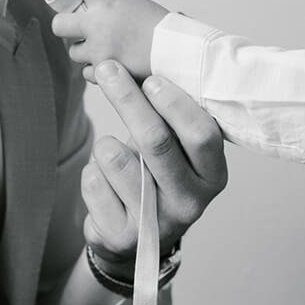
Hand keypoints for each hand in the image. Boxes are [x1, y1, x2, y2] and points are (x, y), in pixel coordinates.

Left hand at [46, 0, 167, 83]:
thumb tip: (90, 16)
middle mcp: (98, 25)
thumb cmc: (159, 28)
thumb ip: (108, 9)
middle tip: (78, 30)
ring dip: (87, 51)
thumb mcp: (132, 7)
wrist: (176, 52)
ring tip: (109, 49)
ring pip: (75, 52)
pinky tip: (115, 64)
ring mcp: (98, 49)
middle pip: (59, 25)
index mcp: (107, 4)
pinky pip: (88, 72)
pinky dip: (98, 70)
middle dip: (66, 27)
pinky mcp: (103, 70)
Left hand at [81, 63, 226, 260]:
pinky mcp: (122, 235)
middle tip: (107, 69)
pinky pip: (93, 181)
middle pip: (156, 141)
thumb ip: (170, 121)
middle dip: (127, 98)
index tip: (150, 79)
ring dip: (105, 144)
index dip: (175, 104)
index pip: (201, 134)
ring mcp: (156, 223)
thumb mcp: (176, 152)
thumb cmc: (156, 177)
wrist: (135, 236)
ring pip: (116, 158)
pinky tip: (104, 182)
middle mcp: (191, 203)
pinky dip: (91, 170)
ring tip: (111, 152)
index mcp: (212, 176)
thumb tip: (144, 72)